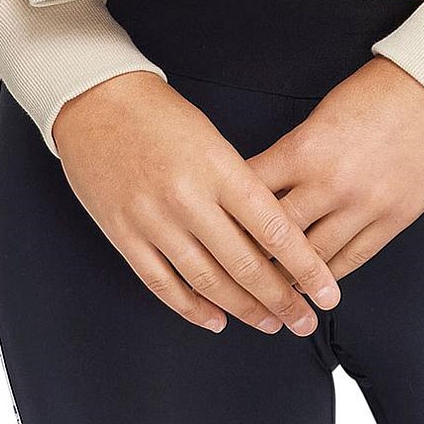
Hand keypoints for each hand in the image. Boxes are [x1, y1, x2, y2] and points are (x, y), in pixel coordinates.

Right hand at [52, 72, 341, 334]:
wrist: (95, 100)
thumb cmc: (159, 112)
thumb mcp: (211, 137)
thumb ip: (239, 184)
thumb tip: (271, 235)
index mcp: (218, 168)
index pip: (274, 228)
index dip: (305, 266)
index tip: (328, 290)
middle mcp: (188, 198)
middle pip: (246, 264)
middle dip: (282, 299)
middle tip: (305, 320)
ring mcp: (153, 221)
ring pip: (208, 282)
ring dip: (244, 310)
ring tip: (270, 323)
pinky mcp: (124, 235)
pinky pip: (163, 285)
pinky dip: (193, 308)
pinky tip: (217, 320)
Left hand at [246, 57, 423, 279]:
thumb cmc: (379, 91)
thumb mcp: (323, 114)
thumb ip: (295, 152)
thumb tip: (267, 184)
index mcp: (305, 150)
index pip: (251, 192)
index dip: (227, 212)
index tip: (213, 227)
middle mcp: (330, 185)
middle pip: (276, 235)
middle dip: (251, 255)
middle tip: (232, 271)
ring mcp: (364, 207)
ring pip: (313, 258)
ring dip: (287, 277)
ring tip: (267, 291)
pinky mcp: (393, 220)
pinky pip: (352, 259)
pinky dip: (328, 275)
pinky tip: (312, 285)